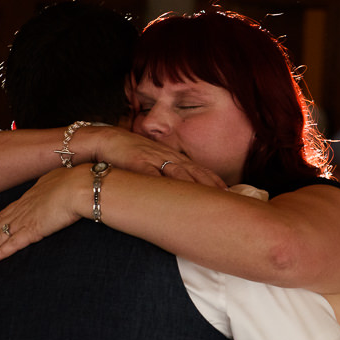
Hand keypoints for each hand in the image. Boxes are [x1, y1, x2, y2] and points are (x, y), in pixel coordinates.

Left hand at [0, 166, 84, 262]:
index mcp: (29, 196)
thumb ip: (53, 186)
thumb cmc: (76, 180)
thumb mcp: (60, 179)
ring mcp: (26, 219)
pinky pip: (12, 244)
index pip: (5, 214)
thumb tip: (55, 186)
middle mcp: (22, 208)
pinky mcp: (33, 230)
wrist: (80, 186)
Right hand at [90, 127, 225, 188]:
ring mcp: (153, 158)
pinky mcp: (137, 162)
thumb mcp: (154, 164)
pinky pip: (152, 175)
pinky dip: (163, 185)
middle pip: (195, 172)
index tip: (232, 194)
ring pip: (178, 173)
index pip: (200, 170)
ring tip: (209, 200)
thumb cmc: (131, 155)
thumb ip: (168, 175)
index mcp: (173, 158)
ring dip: (195, 186)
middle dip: (213, 186)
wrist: (107, 140)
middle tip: (229, 199)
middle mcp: (167, 157)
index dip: (216, 182)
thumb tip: (184, 192)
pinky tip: (173, 196)